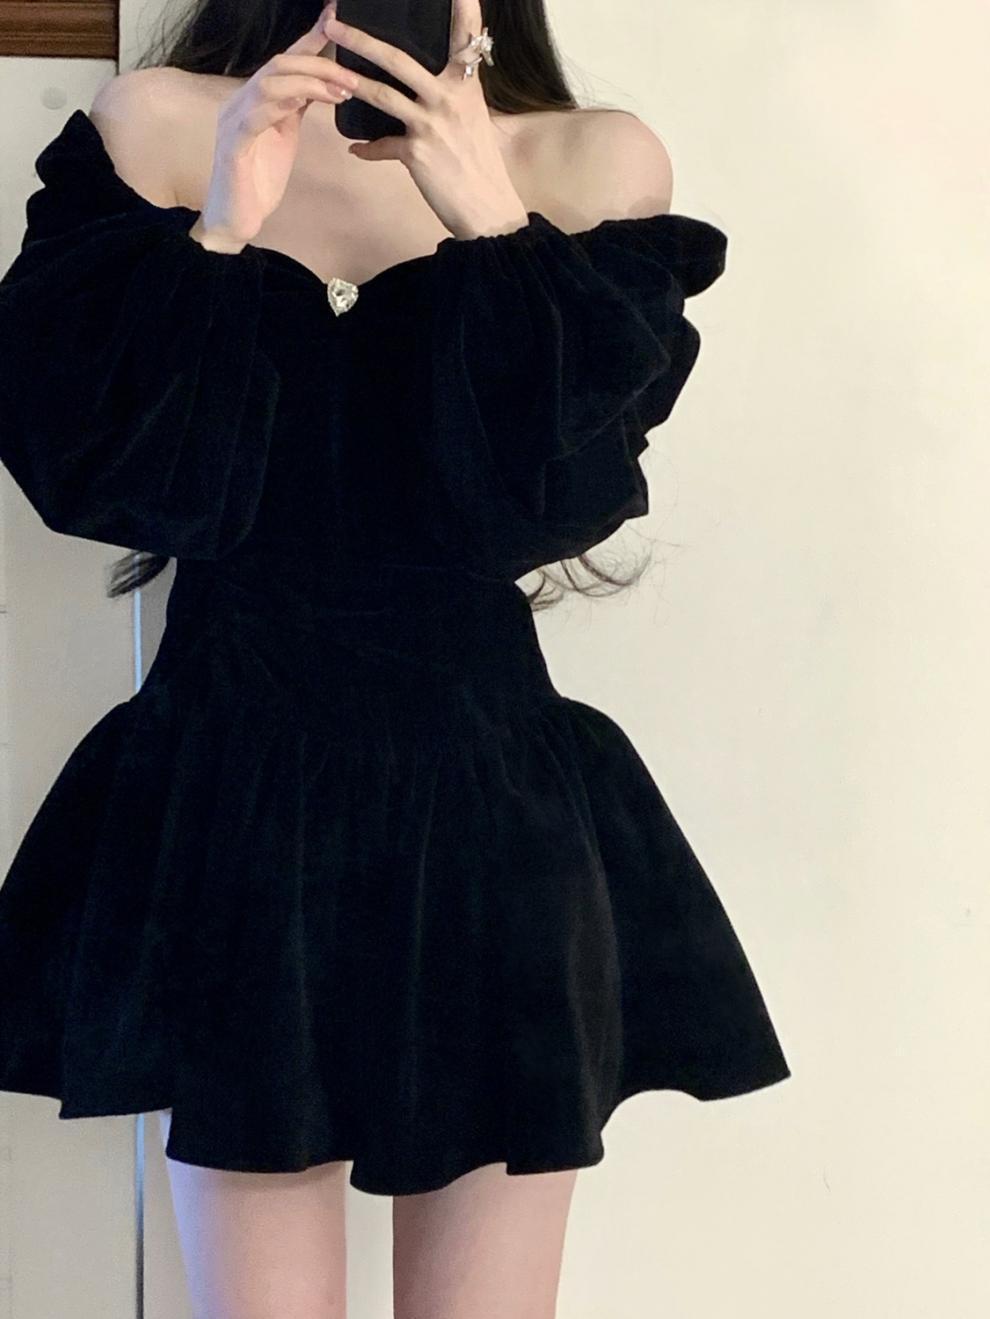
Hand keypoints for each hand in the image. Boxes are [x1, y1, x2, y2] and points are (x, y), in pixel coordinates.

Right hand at [192, 2, 360, 247]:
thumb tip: (325, 83)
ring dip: (310, 83)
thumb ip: (298, 108)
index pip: (286, 61)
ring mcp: (234, 121)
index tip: (337, 19)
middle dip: (320, 64)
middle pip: (280, 64)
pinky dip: (283, 106)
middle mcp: (241, 101)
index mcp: (256, 98)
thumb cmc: (259, 180)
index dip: (312, 39)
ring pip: (270, 84)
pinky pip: (255, 115)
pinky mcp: (233, 146)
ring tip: (342, 90)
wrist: (235, 220)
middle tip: (354, 75)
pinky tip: (304, 106)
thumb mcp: (285, 136)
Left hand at [324, 0, 529, 239]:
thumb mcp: (474, 118)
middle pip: (399, 60)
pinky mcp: (416, 153)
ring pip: (382, 95)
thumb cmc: (480, 164)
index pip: (466, 37)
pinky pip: (382, 145)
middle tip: (335, 23)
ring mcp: (431, 125)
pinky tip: (355, 149)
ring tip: (327, 71)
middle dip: (363, 40)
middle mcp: (448, 98)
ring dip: (350, 81)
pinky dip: (367, 149)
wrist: (486, 208)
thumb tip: (440, 75)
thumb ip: (456, 91)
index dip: (463, 9)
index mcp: (466, 85)